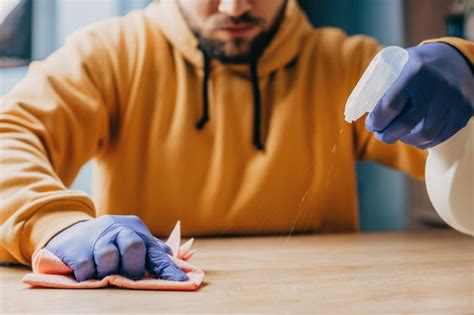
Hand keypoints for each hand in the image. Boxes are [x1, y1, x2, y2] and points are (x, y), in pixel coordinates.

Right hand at [45, 215, 188, 281]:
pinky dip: (88, 275)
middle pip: (133, 247)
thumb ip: (150, 249)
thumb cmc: (109, 240)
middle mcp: (118, 230)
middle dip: (133, 267)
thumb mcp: (130, 237)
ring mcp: (97, 239)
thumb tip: (173, 259)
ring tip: (103, 272)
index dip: (168, 269)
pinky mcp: (77, 250)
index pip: (156, 252)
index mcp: (136, 230)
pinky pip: (86, 268)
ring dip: (107, 271)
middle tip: (128, 276)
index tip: (182, 283)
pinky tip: (87, 272)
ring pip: (108, 257)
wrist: (70, 231)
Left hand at [365, 43, 473, 148]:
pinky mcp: (464, 111)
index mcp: (415, 73)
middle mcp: (437, 87)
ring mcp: (453, 100)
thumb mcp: (398, 64)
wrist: (456, 59)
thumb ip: (380, 83)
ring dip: (405, 140)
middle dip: (387, 135)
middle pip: (405, 125)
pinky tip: (415, 136)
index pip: (389, 107)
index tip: (371, 125)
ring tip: (398, 135)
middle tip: (381, 135)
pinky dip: (424, 141)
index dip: (376, 121)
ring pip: (424, 135)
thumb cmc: (417, 65)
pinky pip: (441, 137)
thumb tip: (356, 108)